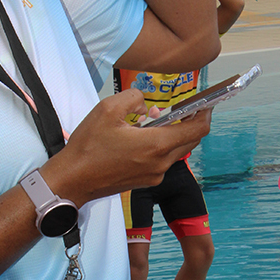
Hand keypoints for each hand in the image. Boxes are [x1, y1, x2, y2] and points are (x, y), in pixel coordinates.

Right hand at [44, 87, 210, 205]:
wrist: (73, 181)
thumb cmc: (87, 148)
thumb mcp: (107, 109)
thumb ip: (132, 98)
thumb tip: (144, 103)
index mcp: (156, 145)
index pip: (197, 130)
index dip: (206, 114)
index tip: (206, 103)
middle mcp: (160, 163)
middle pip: (190, 140)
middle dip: (190, 122)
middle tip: (184, 107)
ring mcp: (154, 175)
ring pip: (176, 150)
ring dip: (172, 133)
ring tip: (154, 119)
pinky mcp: (145, 181)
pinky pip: (162, 159)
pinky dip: (161, 145)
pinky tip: (143, 136)